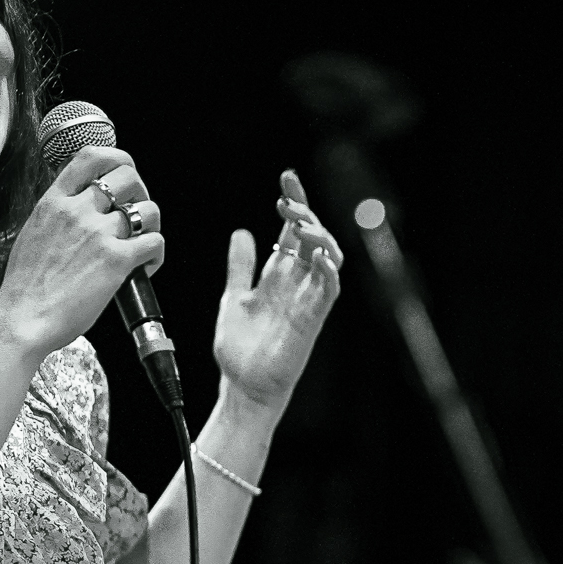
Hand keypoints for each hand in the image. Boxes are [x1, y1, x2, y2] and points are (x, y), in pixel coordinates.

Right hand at [0, 147, 166, 358]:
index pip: (91, 157)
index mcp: (54, 202)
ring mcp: (98, 233)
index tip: (123, 174)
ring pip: (147, 209)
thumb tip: (80, 211)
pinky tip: (145, 267)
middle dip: (141, 191)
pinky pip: (154, 242)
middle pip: (128, 176)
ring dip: (152, 225)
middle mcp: (77, 211)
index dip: (117, 159)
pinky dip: (156, 254)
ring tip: (142, 243)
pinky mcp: (116, 260)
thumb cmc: (25, 287)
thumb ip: (58, 216)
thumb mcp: (34, 233)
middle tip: (137, 214)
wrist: (23, 318)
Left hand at [214, 170, 342, 411]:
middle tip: (286, 202)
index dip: (295, 205)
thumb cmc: (241, 348)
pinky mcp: (311, 321)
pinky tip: (318, 256)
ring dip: (319, 238)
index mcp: (279, 276)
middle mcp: (296, 285)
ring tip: (301, 224)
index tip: (287, 179)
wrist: (242, 384)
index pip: (294, 232)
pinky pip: (328, 292)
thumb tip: (242, 233)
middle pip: (313, 239)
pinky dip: (328, 272)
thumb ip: (241, 266)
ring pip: (328, 259)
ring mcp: (306, 302)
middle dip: (305, 215)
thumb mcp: (234, 296)